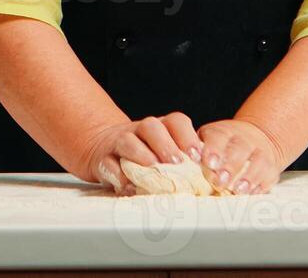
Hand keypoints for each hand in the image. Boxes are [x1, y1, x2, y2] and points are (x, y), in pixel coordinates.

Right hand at [73, 112, 201, 193]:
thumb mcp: (163, 153)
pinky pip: (108, 163)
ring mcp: (119, 141)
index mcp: (160, 128)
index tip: (197, 156)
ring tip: (152, 168)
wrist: (103, 148)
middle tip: (177, 163)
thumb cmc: (144, 155)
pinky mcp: (102, 157)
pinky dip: (117, 174)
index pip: (176, 122)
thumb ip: (182, 163)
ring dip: (141, 154)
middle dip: (166, 145)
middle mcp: (139, 130)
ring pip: (127, 140)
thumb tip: (205, 180)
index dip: (187, 136)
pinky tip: (128, 186)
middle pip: (151, 127)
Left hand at [196, 119, 284, 193]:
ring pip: (258, 160)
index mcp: (223, 131)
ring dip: (248, 176)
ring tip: (238, 190)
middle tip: (221, 181)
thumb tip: (185, 164)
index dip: (214, 149)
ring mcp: (260, 150)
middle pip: (239, 148)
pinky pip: (270, 173)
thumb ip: (197, 153)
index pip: (218, 136)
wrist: (255, 138)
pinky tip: (252, 193)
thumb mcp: (208, 142)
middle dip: (230, 166)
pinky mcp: (271, 165)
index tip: (210, 163)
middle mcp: (243, 138)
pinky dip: (262, 184)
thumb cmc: (222, 146)